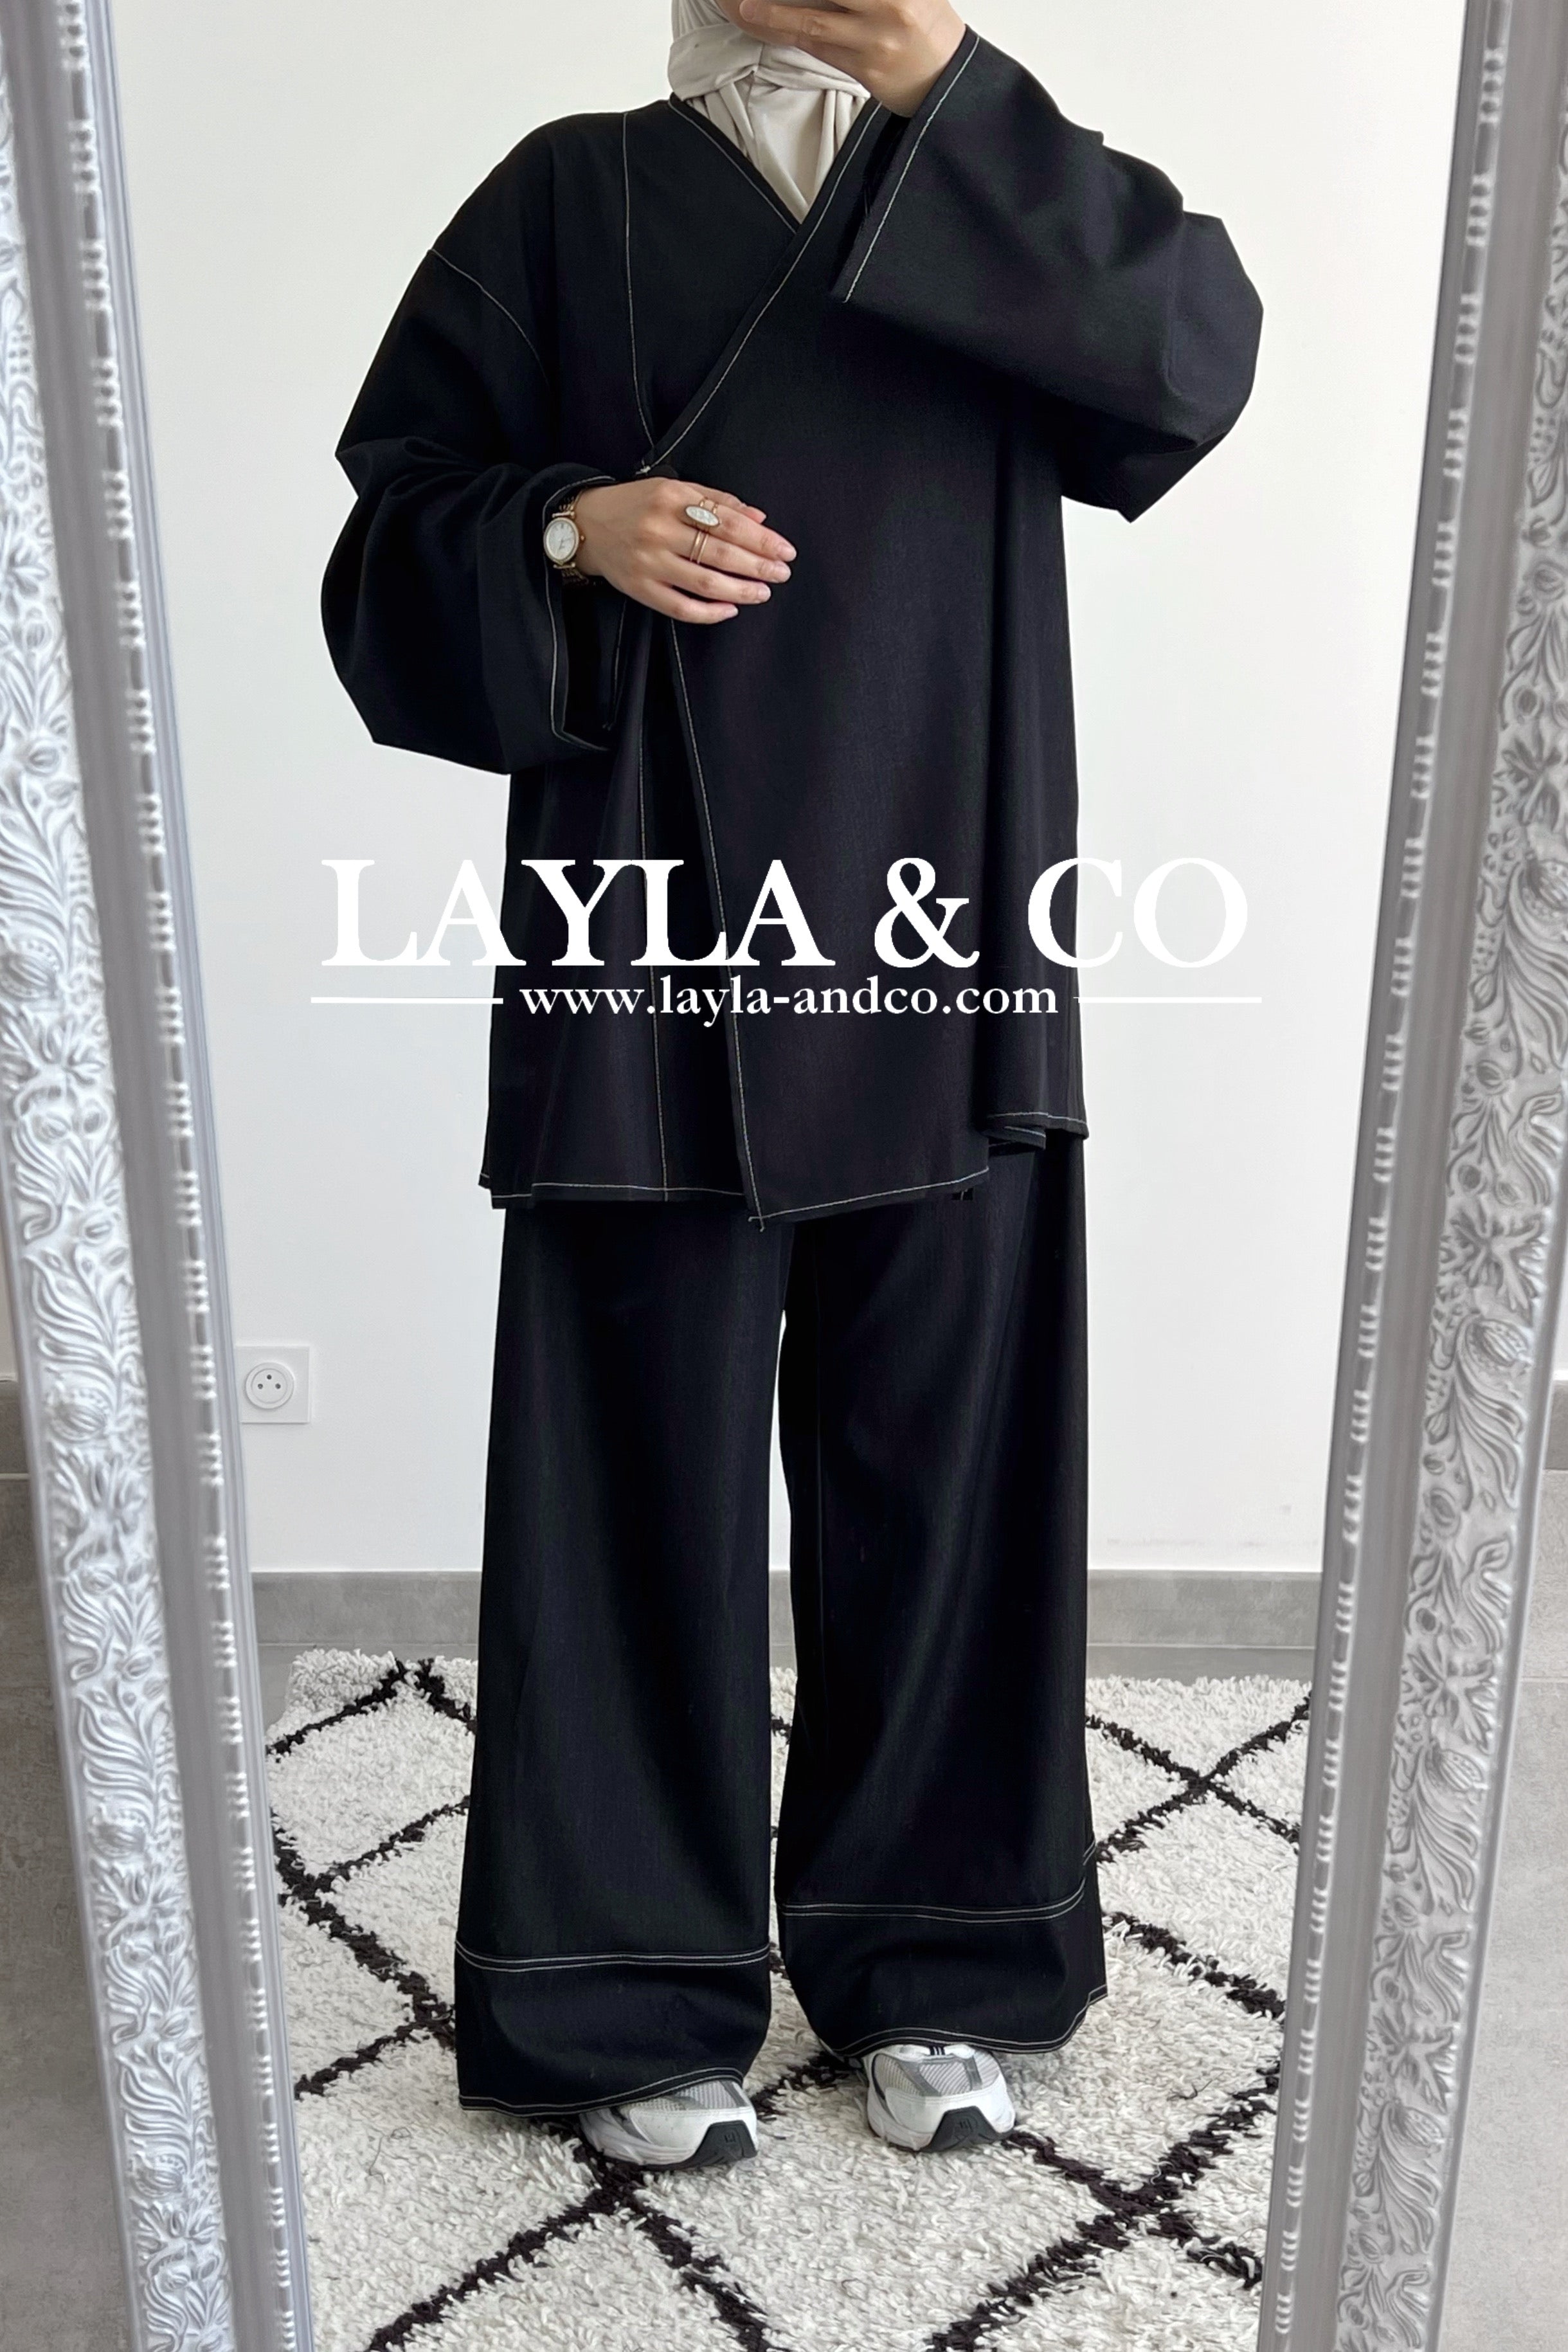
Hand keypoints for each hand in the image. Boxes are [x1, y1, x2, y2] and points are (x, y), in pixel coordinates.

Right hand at [572, 478, 793, 624]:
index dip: (761, 539)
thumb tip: (759, 518)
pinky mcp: (639, 589)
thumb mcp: (674, 490)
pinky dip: (709, 612)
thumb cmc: (637, 505)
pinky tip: (730, 609)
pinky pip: (680, 607)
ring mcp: (648, 562)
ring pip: (704, 582)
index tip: (785, 550)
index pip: (728, 522)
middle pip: (720, 553)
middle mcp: (659, 530)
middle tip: (782, 574)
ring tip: (763, 592)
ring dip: (740, 590)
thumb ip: (717, 501)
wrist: (588, 525)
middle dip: (758, 566)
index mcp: (672, 499)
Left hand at [725, 0, 964, 115]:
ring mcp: (876, 38)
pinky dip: (789, 34)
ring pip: (814, 19)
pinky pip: (817, 47)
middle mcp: (889, 4)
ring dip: (775, 13)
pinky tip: (767, 25)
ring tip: (746, 7)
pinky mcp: (865, 67)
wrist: (949, 79)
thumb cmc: (927, 25)